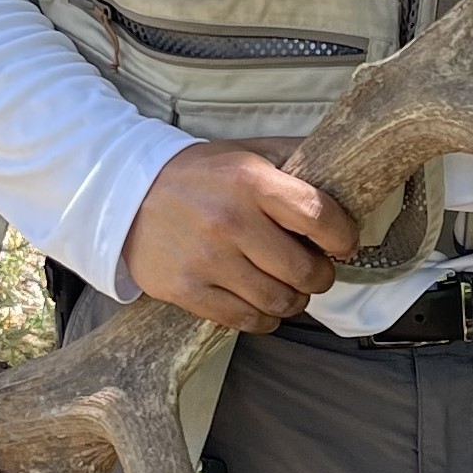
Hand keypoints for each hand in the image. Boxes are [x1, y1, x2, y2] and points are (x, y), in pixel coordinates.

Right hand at [122, 137, 359, 332]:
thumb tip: (342, 165)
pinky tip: (261, 301)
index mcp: (251, 181)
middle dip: (321, 274)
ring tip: (288, 285)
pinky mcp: (189, 292)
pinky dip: (265, 318)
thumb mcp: (247, 152)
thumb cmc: (201, 174)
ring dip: (294, 299)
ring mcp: (209, 260)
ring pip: (280, 302)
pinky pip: (247, 321)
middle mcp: (232, 221)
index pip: (319, 217)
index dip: (343, 236)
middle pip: (305, 270)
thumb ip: (294, 156)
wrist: (129, 194)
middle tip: (315, 267)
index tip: (343, 242)